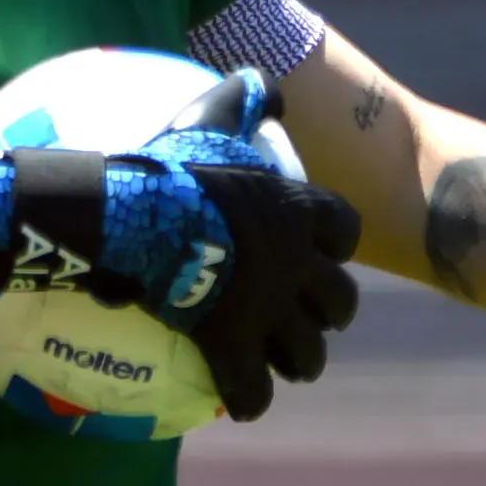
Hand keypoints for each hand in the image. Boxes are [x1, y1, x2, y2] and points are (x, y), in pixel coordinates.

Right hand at [0, 71, 368, 421]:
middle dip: (330, 313)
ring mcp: (269, 311)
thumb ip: (242, 100)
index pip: (343, 229)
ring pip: (307, 353)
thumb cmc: (175, 167)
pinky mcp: (233, 346)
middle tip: (312, 317)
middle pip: (339, 302)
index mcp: (298, 213)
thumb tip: (263, 81)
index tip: (324, 251)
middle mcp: (296, 266)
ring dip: (299, 361)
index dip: (335, 244)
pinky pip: (252, 390)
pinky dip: (249, 399)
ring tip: (285, 365)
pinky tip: (239, 403)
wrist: (142, 218)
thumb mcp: (211, 119)